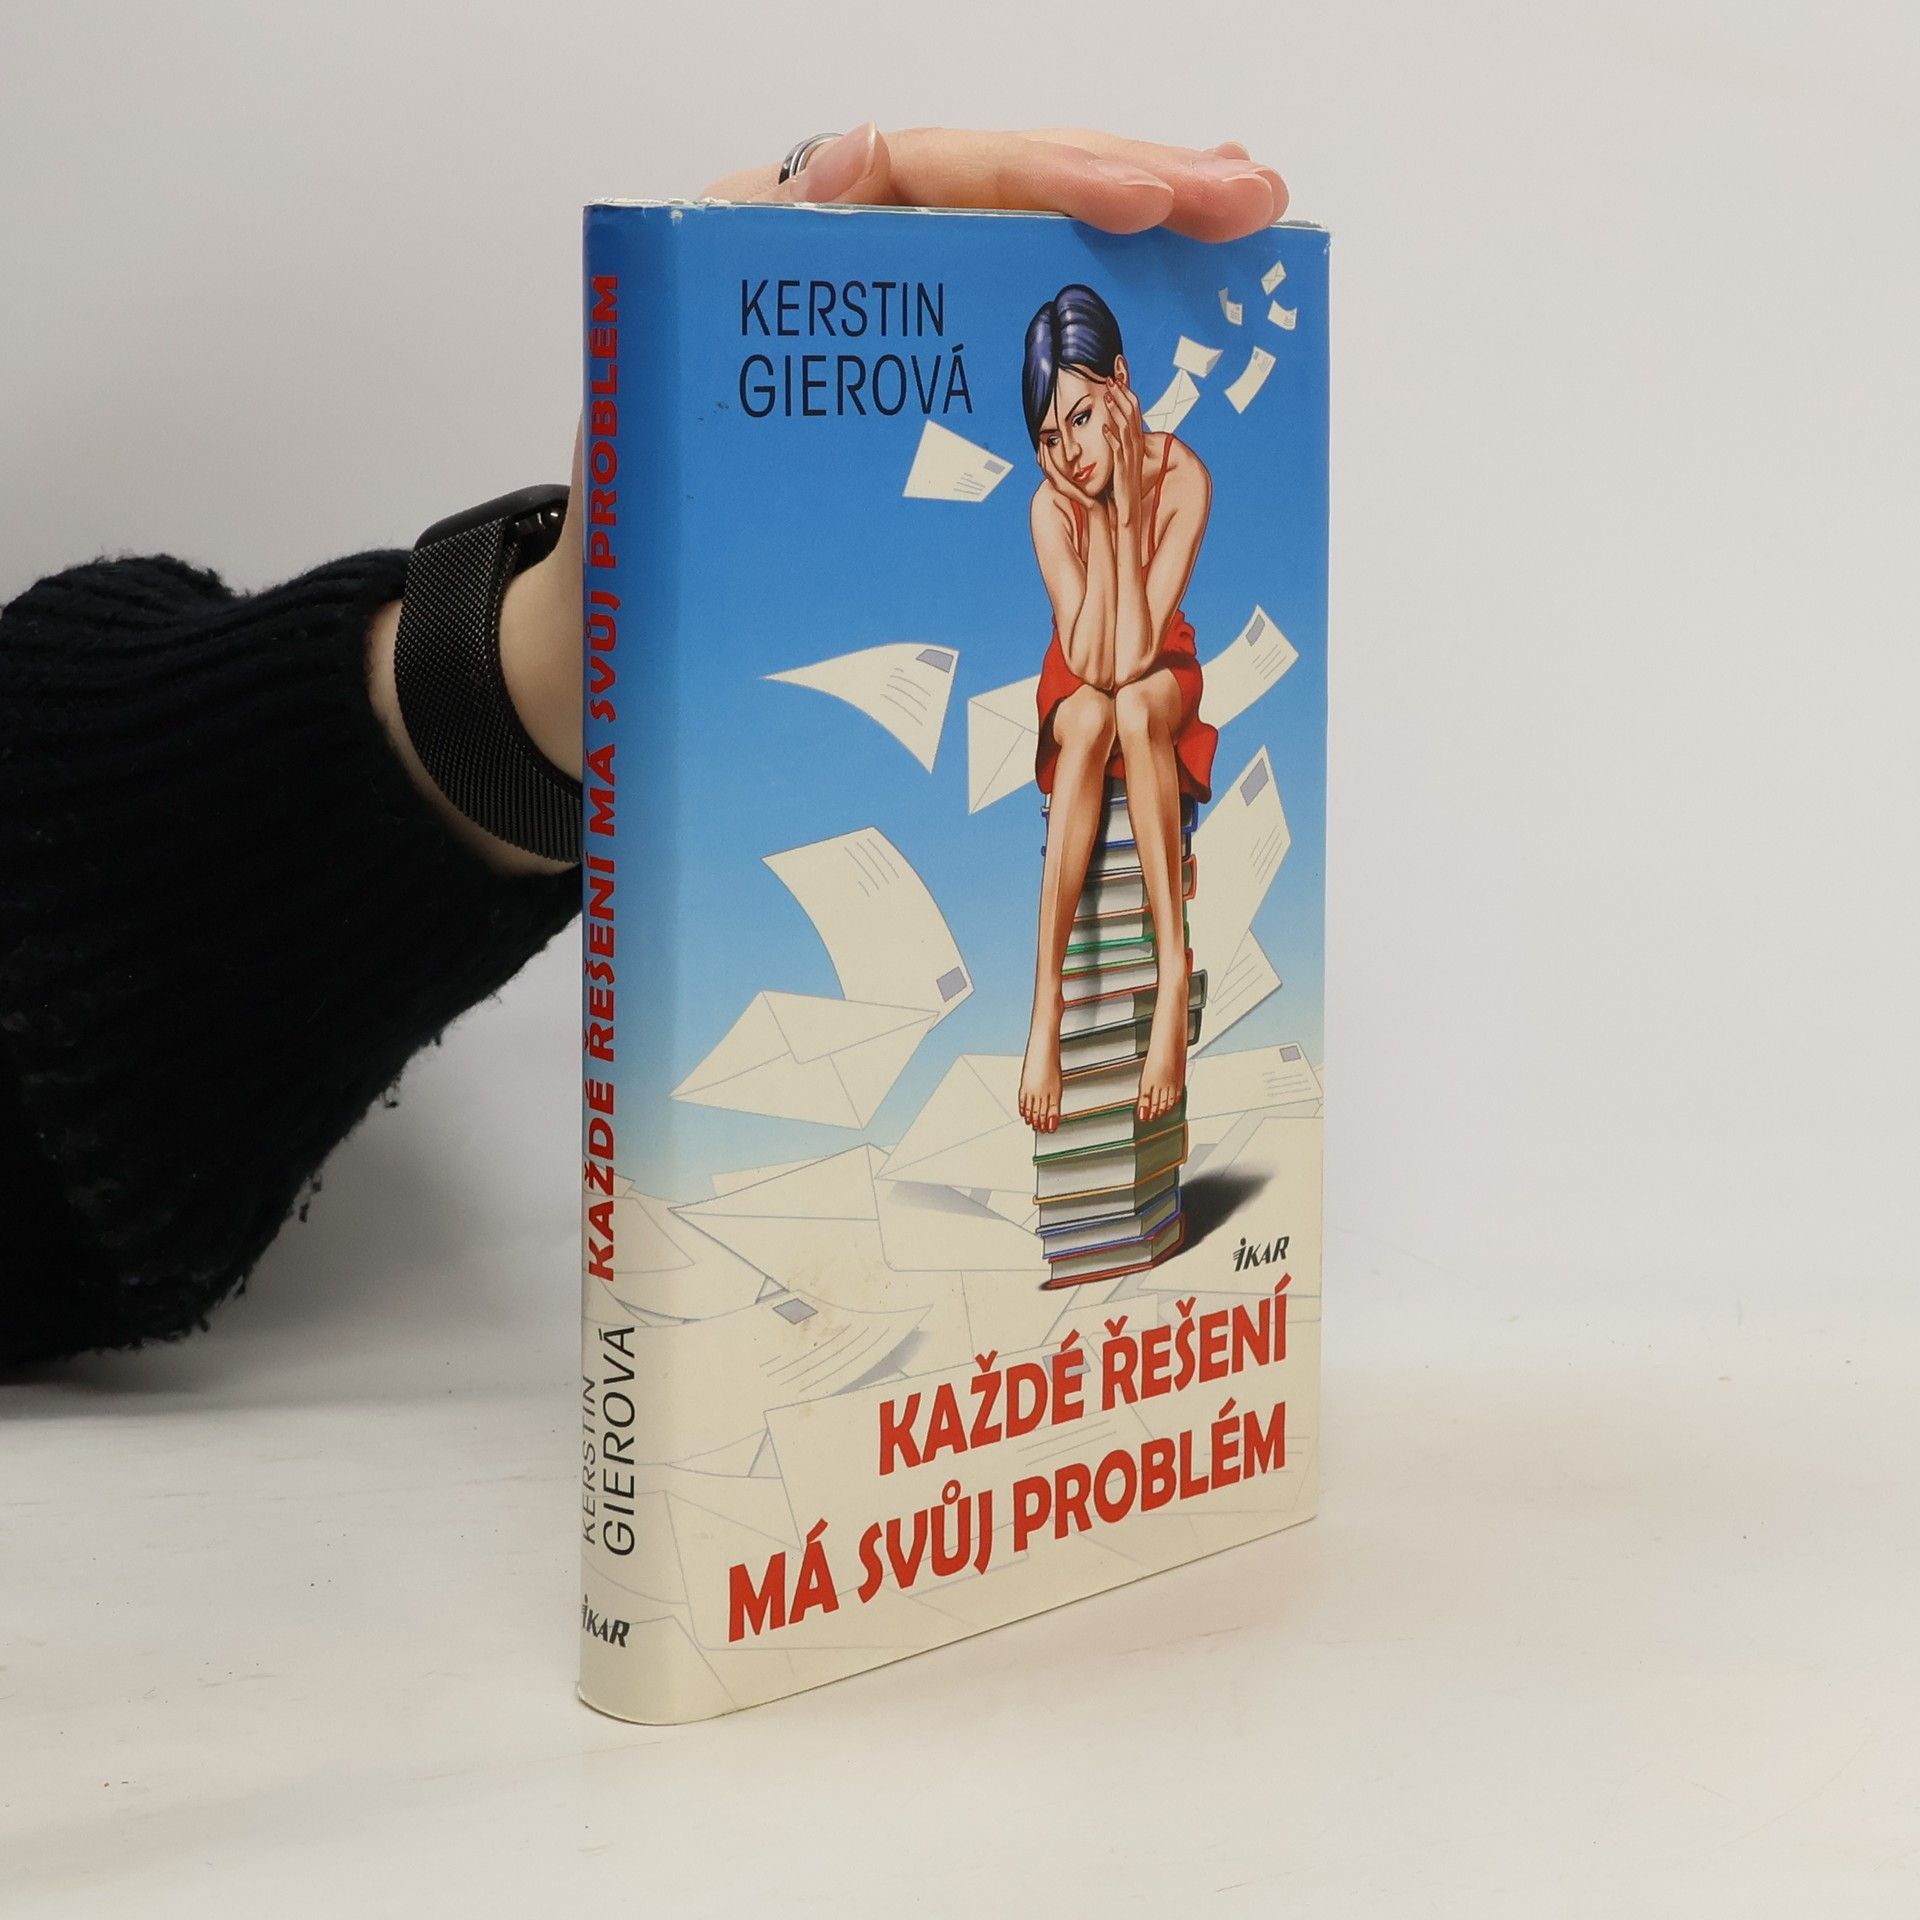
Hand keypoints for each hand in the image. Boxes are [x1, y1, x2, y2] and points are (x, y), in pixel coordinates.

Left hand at [463, 129, 1287, 877]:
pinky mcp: (906, 404)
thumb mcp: (663, 429)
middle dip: (1123, 183)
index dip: (1039, 176)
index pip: (917, 169)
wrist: (611, 658)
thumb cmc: (629, 559)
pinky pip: (1005, 343)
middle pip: (988, 192)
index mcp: (753, 253)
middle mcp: (819, 275)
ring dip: (1129, 231)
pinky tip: (1168, 303)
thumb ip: (725, 294)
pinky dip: (1089, 325)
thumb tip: (855, 155)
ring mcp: (873, 339)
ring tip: (1232, 210)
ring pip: (1011, 256)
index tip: (1142, 201)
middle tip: (1242, 195)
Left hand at [1102, 377, 1146, 530]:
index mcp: (1135, 440)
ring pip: (1126, 428)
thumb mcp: (1122, 456)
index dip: (1126, 392)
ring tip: (1107, 396)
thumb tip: (1112, 423)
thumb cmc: (1123, 483)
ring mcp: (1131, 457)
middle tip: (1110, 378)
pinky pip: (1118, 451)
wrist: (1129, 508)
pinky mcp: (1123, 469)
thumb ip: (1119, 440)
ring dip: (1117, 411)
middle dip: (1121, 394)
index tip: (1116, 376)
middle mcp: (1136, 445)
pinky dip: (1112, 438)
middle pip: (1132, 414)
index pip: (1133, 410)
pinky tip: (1104, 428)